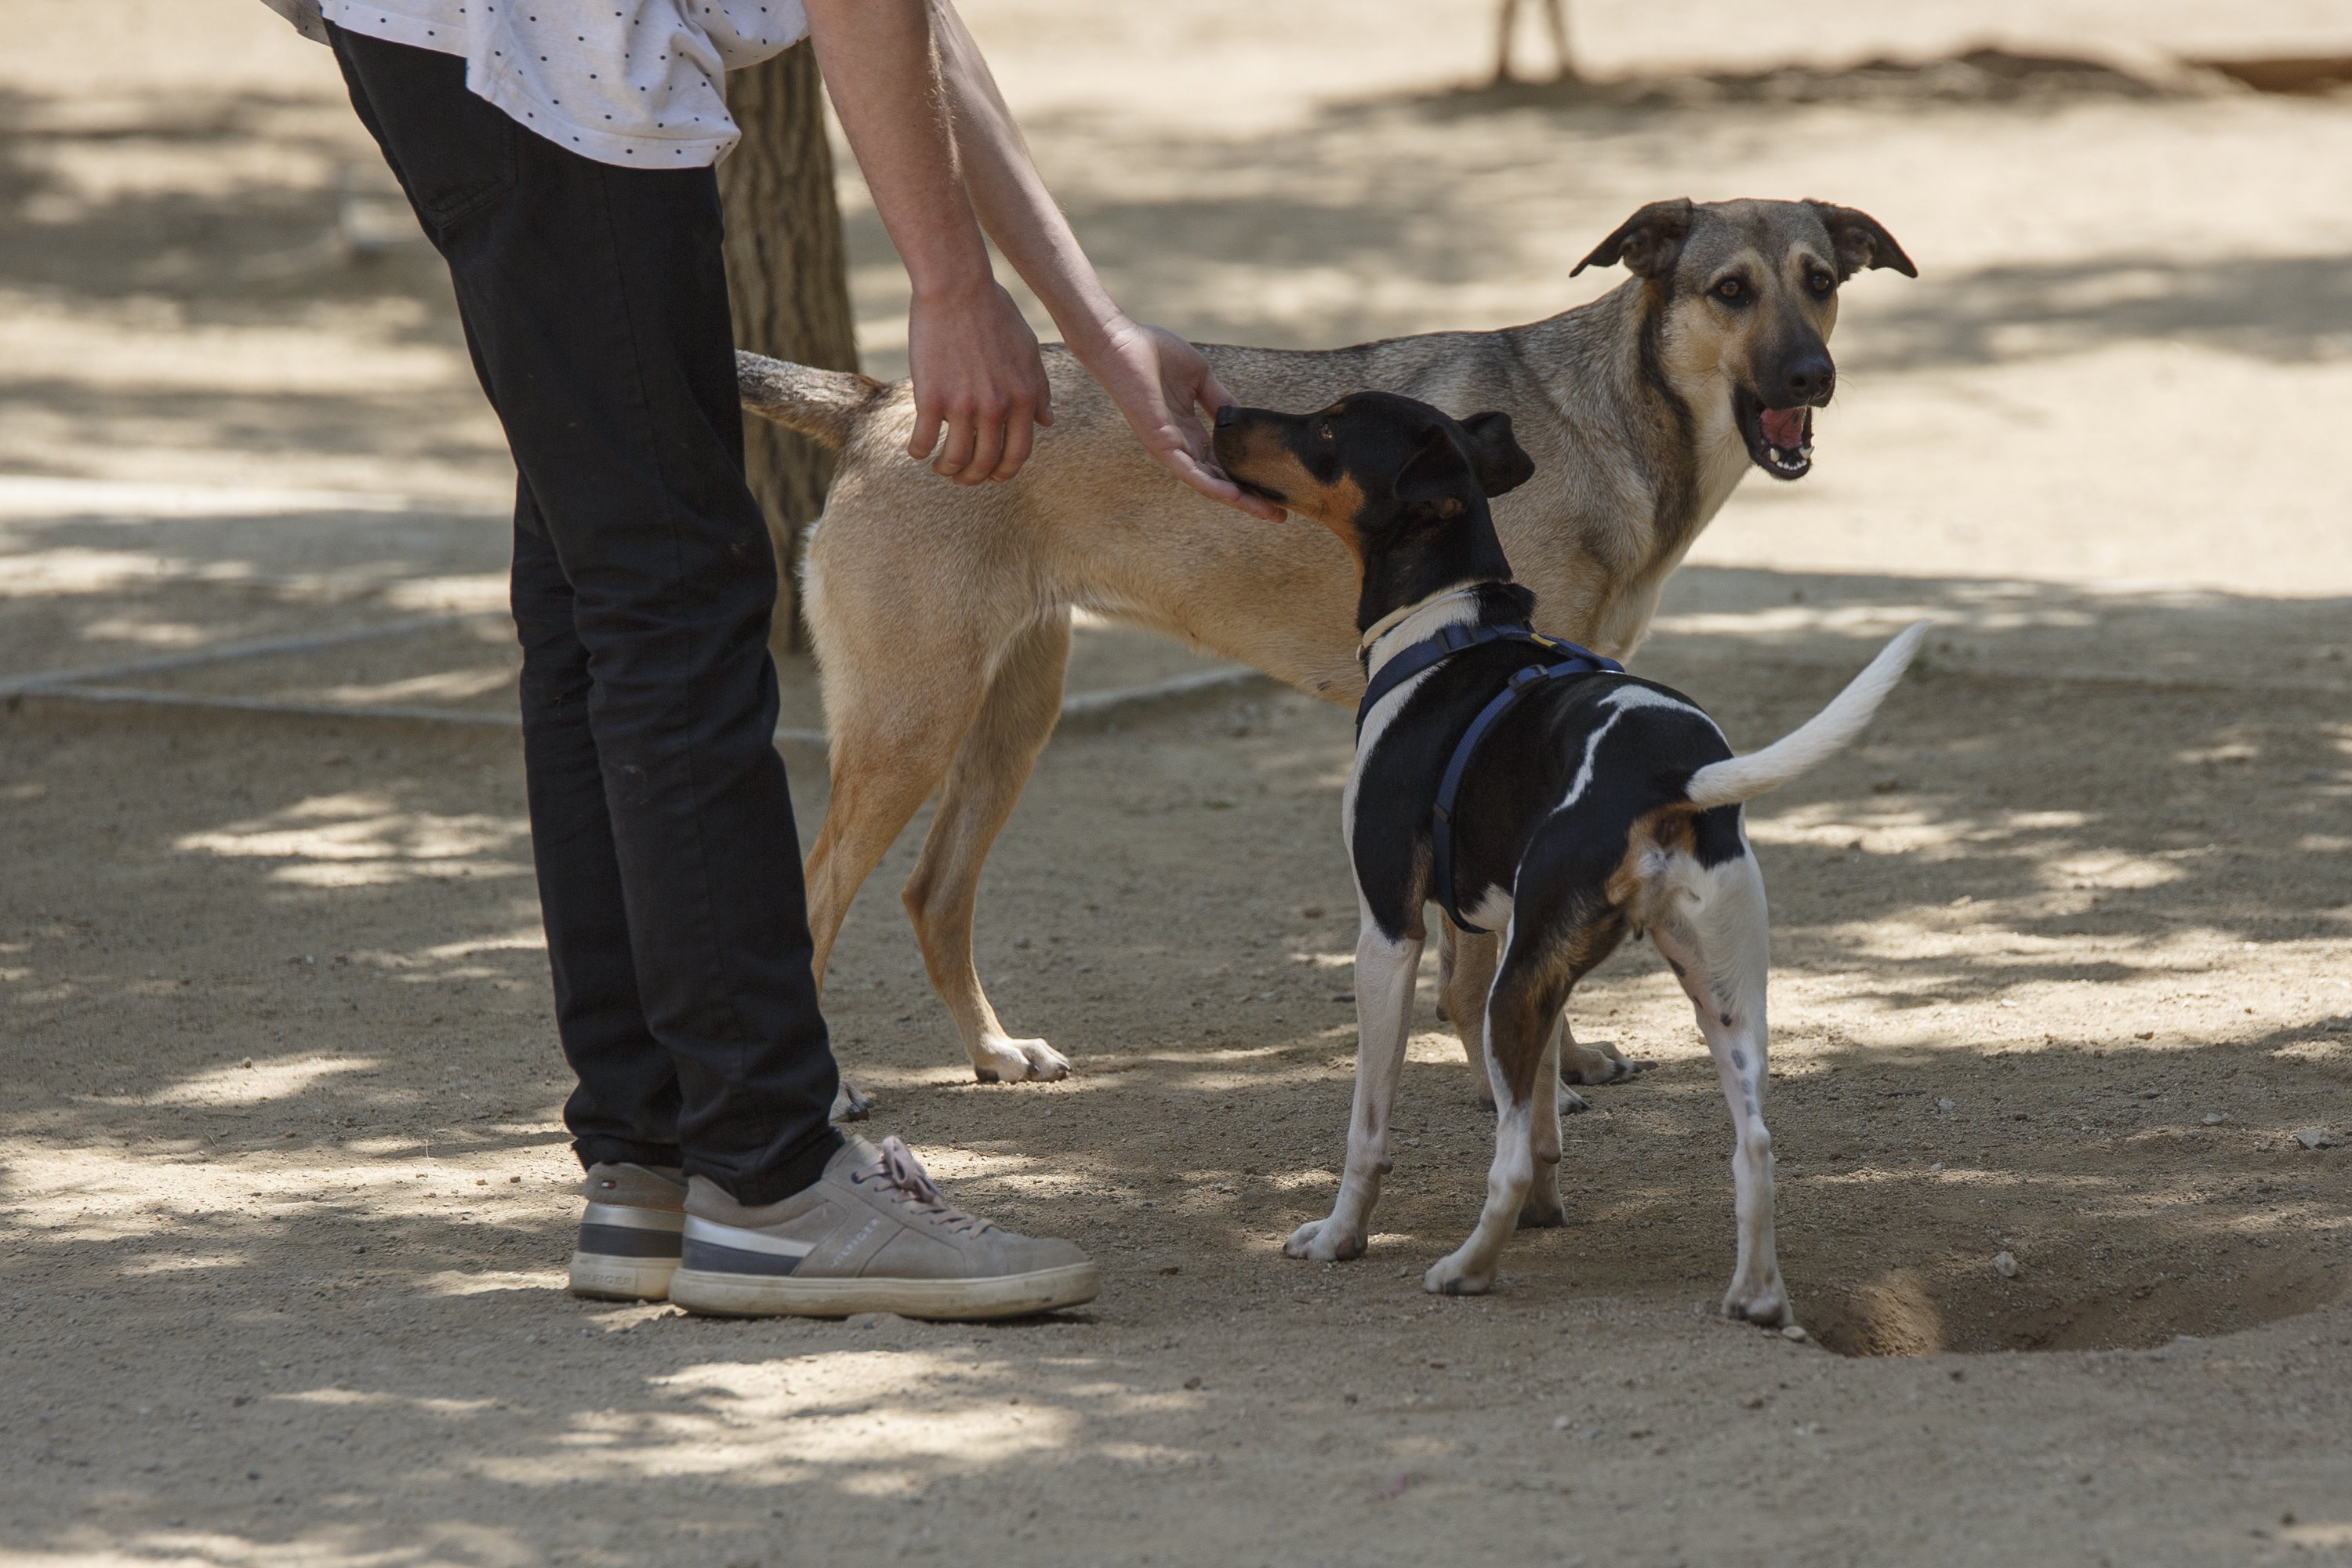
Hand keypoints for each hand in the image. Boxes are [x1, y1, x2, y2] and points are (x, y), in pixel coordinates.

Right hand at [906, 275, 1054, 483]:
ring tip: (940, 467)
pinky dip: (918, 451)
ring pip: (955, 459)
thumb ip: (1039, 390)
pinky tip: (916, 449)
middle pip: (986, 463)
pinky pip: (924, 441)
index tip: (993, 475)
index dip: (1005, 471)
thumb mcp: (1028, 351)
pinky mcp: (932, 398)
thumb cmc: (994, 313)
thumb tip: (1048, 421)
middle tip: (963, 477)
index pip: (1018, 454)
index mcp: (1024, 398)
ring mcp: (964, 405)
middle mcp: (997, 408)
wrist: (958, 288)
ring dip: (947, 470)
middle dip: (974, 477)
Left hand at [1083, 319, 1284, 519]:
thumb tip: (1240, 415)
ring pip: (1208, 483)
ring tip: (1266, 513)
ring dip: (1238, 500)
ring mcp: (1171, 447)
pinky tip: (1234, 496)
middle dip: (1250, 499)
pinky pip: (1188, 471)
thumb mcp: (1200, 378)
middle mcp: (1182, 445)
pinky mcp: (1160, 443)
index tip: (1277, 490)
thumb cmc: (1154, 354)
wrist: (1122, 342)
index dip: (1249, 478)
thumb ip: (1219, 399)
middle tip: (1280, 515)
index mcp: (1190, 430)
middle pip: (1221, 480)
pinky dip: (1211, 485)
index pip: (1223, 463)